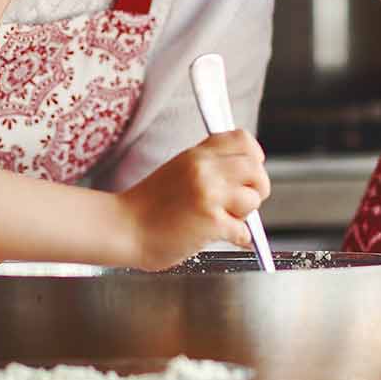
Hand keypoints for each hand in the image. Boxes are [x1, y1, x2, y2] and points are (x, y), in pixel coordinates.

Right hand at [118, 130, 268, 270]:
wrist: (124, 228)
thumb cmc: (148, 205)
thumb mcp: (178, 170)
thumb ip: (209, 165)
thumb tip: (246, 171)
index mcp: (197, 154)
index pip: (243, 140)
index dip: (253, 158)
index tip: (248, 173)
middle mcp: (205, 169)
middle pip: (256, 170)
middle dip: (256, 189)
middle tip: (241, 202)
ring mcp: (209, 194)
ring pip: (253, 200)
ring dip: (243, 215)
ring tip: (222, 219)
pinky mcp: (211, 222)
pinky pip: (244, 231)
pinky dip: (237, 238)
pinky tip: (221, 235)